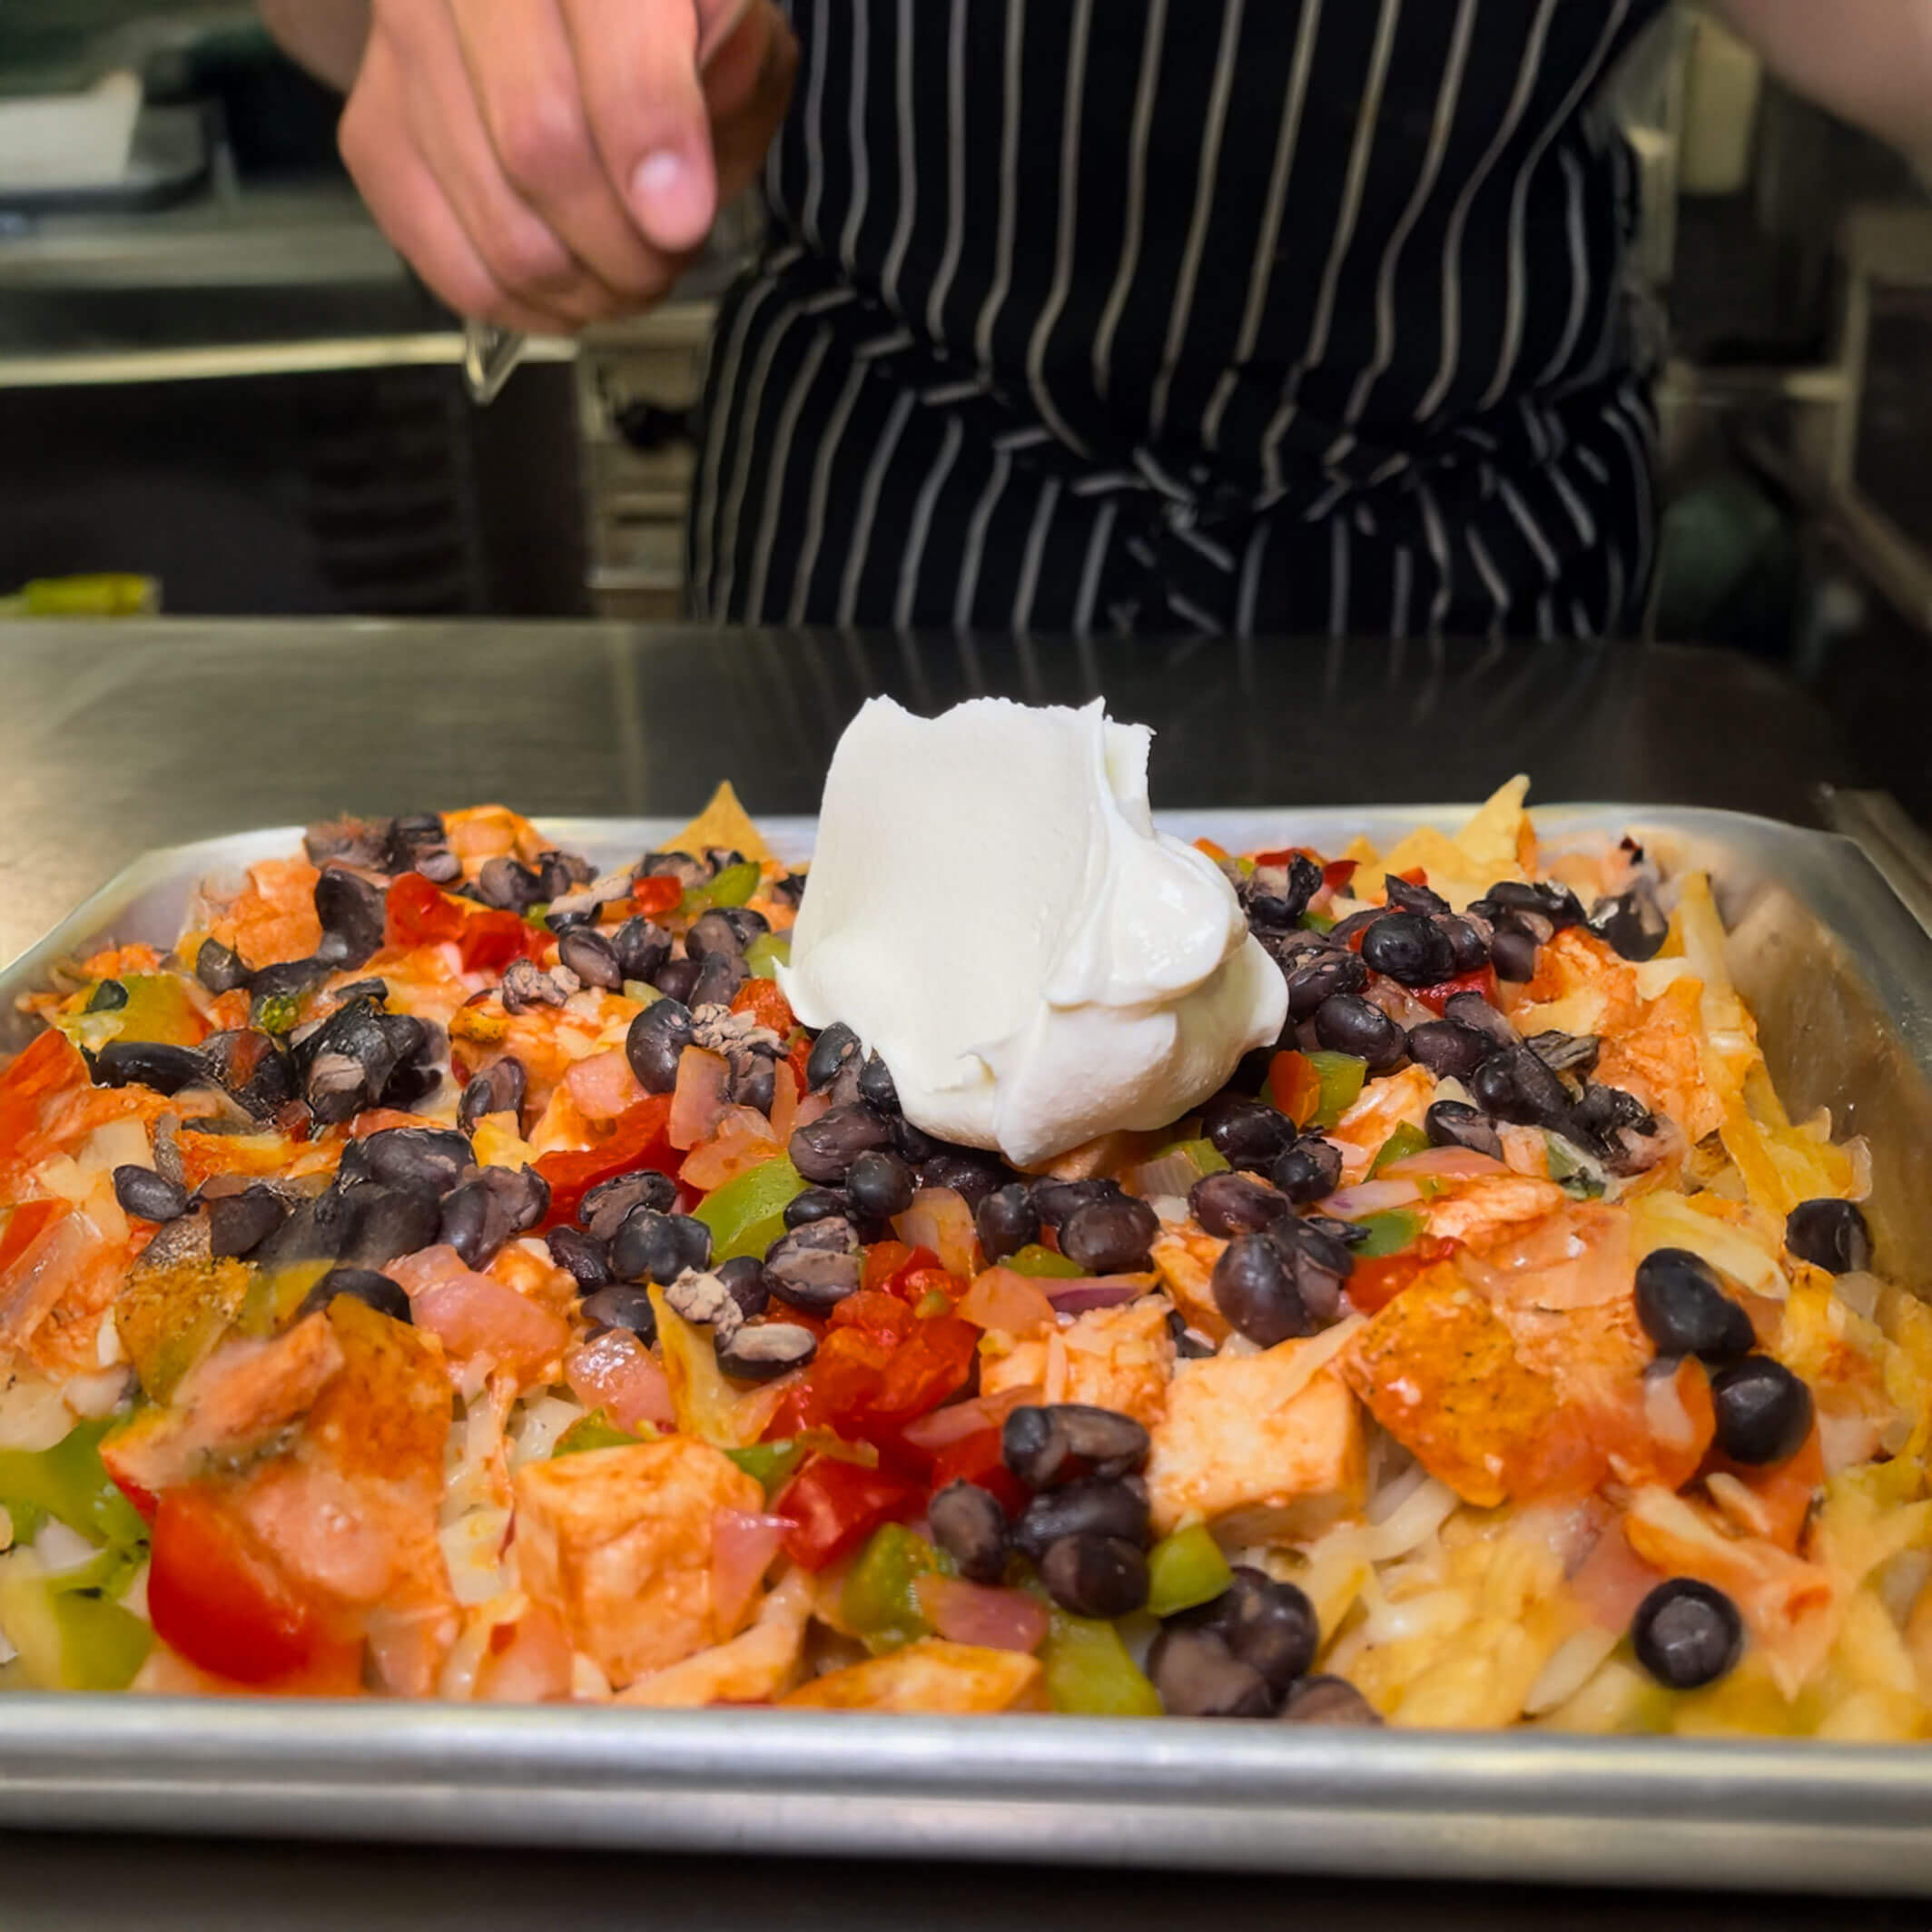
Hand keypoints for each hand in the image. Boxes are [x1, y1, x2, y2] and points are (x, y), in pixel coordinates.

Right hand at [339, 0, 796, 332]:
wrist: (563, 12)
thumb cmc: (664, 20)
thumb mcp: (732, 24)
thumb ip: (733, 71)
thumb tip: (673, 183)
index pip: (603, 22)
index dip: (646, 131)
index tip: (682, 219)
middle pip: (537, 144)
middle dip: (624, 242)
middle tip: (666, 259)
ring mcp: (403, 47)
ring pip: (496, 224)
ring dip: (584, 286)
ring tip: (627, 278)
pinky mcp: (373, 130)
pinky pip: (445, 261)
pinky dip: (524, 304)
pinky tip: (570, 294)